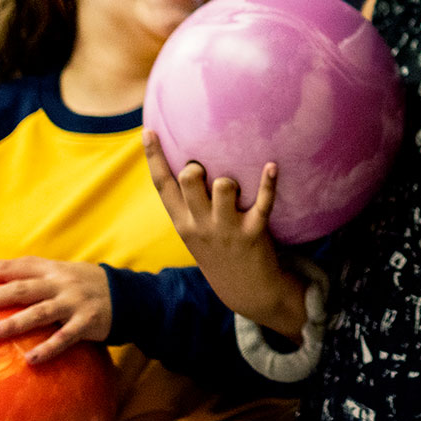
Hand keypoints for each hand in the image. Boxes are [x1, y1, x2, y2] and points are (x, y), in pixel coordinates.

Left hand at [0, 258, 110, 364]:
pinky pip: (66, 337)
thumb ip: (33, 278)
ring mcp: (74, 301)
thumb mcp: (61, 273)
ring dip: (14, 322)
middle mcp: (60, 282)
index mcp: (50, 269)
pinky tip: (31, 359)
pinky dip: (48, 347)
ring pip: (40, 312)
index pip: (11, 267)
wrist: (129, 295)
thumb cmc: (85, 286)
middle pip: (20, 289)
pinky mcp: (88, 321)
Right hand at [142, 132, 304, 338]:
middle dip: (195, 166)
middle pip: (188, 181)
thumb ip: (190, 203)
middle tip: (205, 169)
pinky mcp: (253, 233)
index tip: (148, 130)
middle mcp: (199, 225)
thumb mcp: (196, 231)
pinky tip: (272, 166)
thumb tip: (190, 164)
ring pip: (223, 186)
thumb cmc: (219, 249)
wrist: (245, 290)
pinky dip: (268, 182)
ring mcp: (226, 229)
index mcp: (182, 223)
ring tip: (235, 185)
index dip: (154, 158)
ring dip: (229, 178)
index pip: (162, 186)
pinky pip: (263, 202)